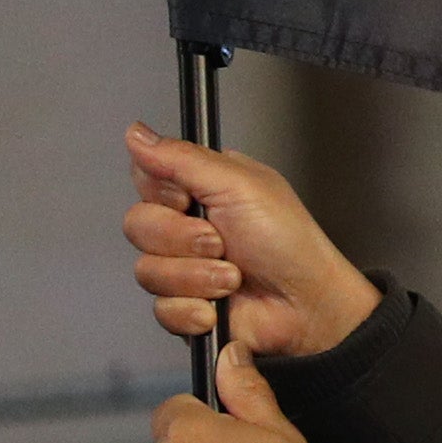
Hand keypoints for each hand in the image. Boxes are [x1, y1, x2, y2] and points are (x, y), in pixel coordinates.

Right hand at [122, 124, 379, 359]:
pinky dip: (193, 310)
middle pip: (138, 225)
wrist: (306, 305)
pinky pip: (160, 309)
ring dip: (195, 277)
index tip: (191, 199)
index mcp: (201, 187)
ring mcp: (183, 267)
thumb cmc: (290, 242)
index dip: (163, 193)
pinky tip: (220, 307)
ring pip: (147, 271)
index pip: (146, 177)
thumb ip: (182, 159)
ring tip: (232, 277)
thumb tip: (135, 133)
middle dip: (183, 239)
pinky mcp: (183, 306)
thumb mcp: (239, 186)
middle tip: (221, 242)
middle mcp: (188, 224)